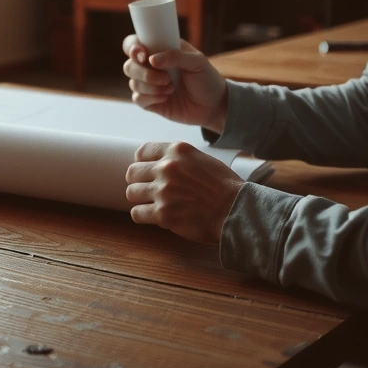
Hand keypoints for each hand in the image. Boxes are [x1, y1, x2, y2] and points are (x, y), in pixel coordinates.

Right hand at [122, 35, 228, 133]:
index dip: (132, 47)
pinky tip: (166, 98)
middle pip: (129, 65)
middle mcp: (150, 66)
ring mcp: (149, 84)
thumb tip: (152, 60)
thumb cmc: (207, 79)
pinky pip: (138, 99)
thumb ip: (176, 56)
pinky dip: (151, 98)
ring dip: (151, 87)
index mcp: (160, 50)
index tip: (142, 55)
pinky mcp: (150, 101)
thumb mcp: (198, 62)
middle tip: (165, 78)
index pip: (134, 44)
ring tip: (171, 88)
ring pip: (132, 82)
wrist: (214, 106)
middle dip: (143, 73)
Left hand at [125, 141, 244, 243]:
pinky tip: (153, 215)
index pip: (141, 152)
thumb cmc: (223, 186)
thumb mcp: (201, 159)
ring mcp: (163, 191)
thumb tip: (156, 162)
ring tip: (152, 203)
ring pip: (131, 193)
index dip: (142, 163)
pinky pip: (137, 213)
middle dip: (138, 182)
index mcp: (176, 151)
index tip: (147, 172)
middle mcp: (167, 168)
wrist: (236, 210)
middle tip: (148, 190)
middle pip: (132, 173)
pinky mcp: (163, 214)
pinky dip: (142, 215)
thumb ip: (178, 158)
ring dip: (140, 199)